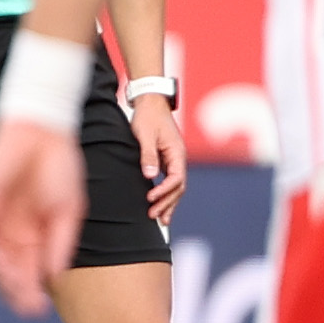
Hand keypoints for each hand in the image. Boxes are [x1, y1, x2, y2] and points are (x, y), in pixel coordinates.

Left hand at [0, 116, 85, 316]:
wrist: (45, 132)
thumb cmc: (61, 167)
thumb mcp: (70, 211)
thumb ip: (62, 242)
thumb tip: (54, 275)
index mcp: (32, 236)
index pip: (27, 272)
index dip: (31, 292)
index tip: (39, 311)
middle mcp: (10, 231)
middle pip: (7, 270)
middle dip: (16, 291)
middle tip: (28, 309)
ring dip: (2, 277)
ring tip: (17, 290)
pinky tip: (0, 265)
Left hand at [130, 88, 188, 221]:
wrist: (150, 102)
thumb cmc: (147, 116)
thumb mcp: (145, 135)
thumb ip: (148, 155)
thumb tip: (150, 176)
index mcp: (177, 152)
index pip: (176, 179)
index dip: (164, 191)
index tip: (150, 198)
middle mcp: (179, 158)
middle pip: (178, 187)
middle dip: (167, 203)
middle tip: (153, 216)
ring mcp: (174, 160)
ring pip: (176, 187)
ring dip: (168, 203)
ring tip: (160, 220)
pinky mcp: (168, 160)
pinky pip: (170, 181)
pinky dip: (166, 194)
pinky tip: (160, 205)